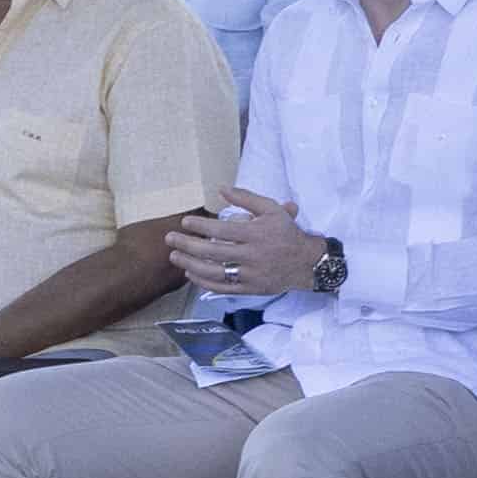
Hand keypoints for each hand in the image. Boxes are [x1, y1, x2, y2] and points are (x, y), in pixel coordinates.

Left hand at [167, 188, 323, 296]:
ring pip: (214, 272)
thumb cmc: (286, 233)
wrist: (306, 262)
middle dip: (188, 245)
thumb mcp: (272, 209)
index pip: (222, 231)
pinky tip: (191, 274)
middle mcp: (252, 255)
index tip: (184, 222)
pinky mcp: (249, 289)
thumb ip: (246, 198)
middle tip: (169, 239)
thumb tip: (221, 189)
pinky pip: (222, 288)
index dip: (201, 226)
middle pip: (213, 252)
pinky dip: (204, 282)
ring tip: (175, 256)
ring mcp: (250, 274)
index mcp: (256, 234)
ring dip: (191, 264)